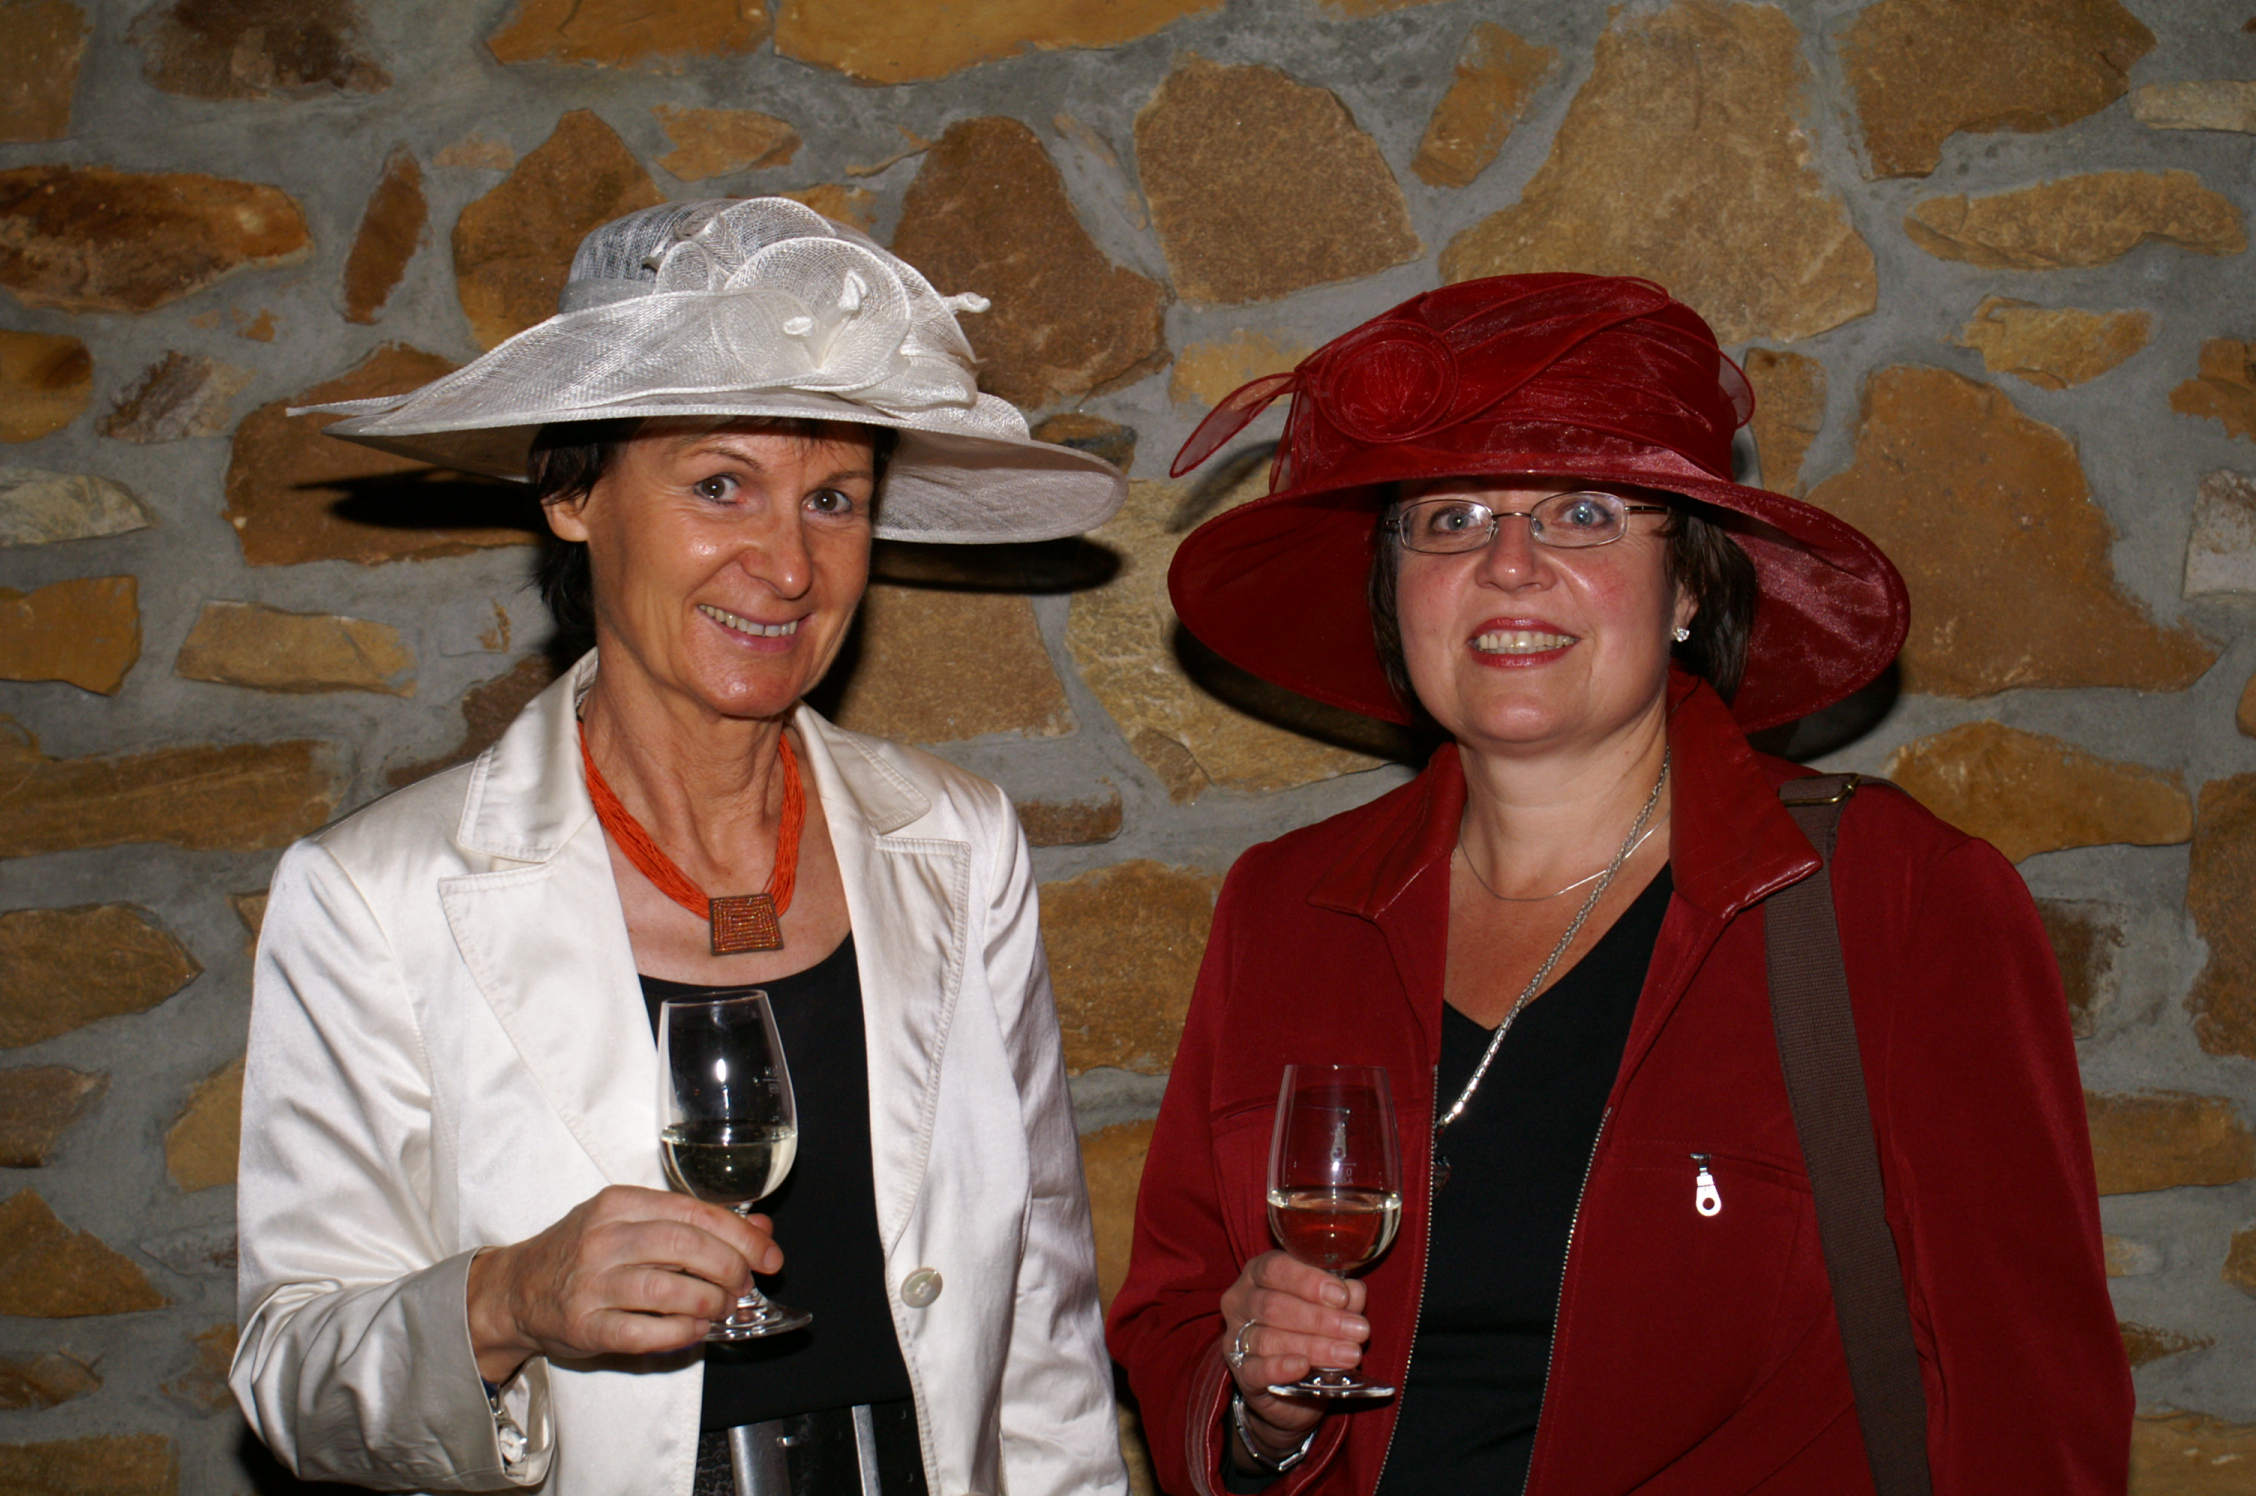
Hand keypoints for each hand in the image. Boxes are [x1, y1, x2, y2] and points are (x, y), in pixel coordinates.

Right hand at [466, 1185, 782, 1381]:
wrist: (515, 1289)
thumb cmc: (581, 1252)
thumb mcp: (631, 1222)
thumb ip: (694, 1223)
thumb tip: (760, 1228)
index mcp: (620, 1203)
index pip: (694, 1212)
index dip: (741, 1235)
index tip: (768, 1254)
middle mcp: (604, 1238)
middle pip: (685, 1247)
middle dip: (730, 1268)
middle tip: (745, 1285)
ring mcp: (591, 1283)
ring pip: (668, 1289)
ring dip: (710, 1302)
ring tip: (723, 1307)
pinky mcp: (584, 1326)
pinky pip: (644, 1332)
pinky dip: (681, 1333)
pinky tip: (696, 1330)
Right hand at [1216, 1250, 1369, 1463]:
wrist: (1295, 1385)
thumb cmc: (1309, 1330)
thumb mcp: (1329, 1307)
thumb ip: (1342, 1297)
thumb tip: (1353, 1292)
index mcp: (1258, 1274)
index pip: (1275, 1268)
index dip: (1308, 1281)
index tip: (1341, 1296)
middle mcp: (1240, 1301)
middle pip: (1273, 1305)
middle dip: (1320, 1319)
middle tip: (1358, 1330)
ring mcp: (1236, 1339)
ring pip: (1268, 1338)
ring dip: (1313, 1346)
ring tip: (1348, 1354)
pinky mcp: (1241, 1375)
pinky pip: (1255, 1371)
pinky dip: (1280, 1368)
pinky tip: (1303, 1366)